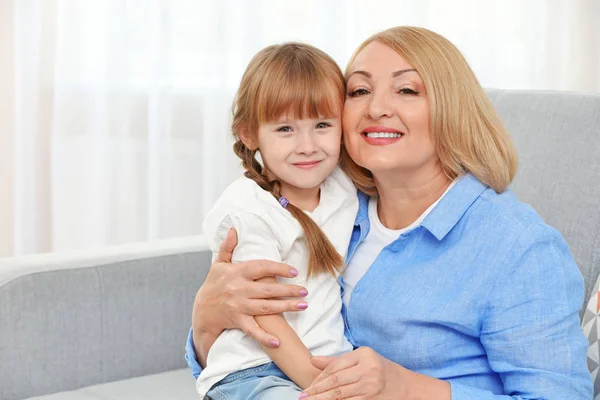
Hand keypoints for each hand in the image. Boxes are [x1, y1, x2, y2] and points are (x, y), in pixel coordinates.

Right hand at [191, 228, 308, 348]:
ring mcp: (238, 306)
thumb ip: (227, 247)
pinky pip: (253, 330)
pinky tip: (278, 340)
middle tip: (305, 290)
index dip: (278, 268)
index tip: (294, 271)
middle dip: (288, 290)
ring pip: (266, 307)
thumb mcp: (218, 264)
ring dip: (286, 307)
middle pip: (268, 289)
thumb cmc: (213, 284)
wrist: (202, 310)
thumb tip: (234, 229)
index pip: (261, 267)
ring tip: (303, 305)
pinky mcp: (237, 321)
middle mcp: (239, 289)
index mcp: (236, 273)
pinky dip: (264, 336)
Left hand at [300, 347, 450, 399]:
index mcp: (364, 354)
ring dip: (323, 399)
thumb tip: (312, 360)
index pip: (335, 366)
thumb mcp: (361, 359)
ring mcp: (371, 385)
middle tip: (303, 397)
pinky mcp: (373, 399)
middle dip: (317, 390)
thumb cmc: (379, 369)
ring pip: (341, 394)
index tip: (307, 386)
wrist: (406, 386)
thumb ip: (337, 361)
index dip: (319, 377)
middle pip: (336, 380)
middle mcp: (368, 368)